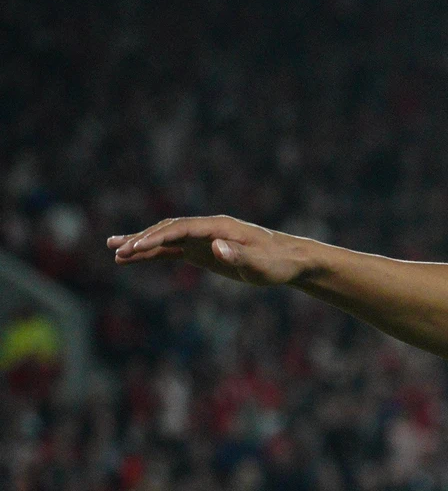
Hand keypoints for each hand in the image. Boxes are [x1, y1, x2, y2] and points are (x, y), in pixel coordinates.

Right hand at [109, 215, 307, 285]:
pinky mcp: (203, 251)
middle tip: (117, 250)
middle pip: (168, 230)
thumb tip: (217, 246)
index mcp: (220, 227)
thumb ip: (240, 254)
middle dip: (142, 239)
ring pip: (166, 239)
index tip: (137, 247)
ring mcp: (203, 239)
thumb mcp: (261, 263)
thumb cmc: (278, 262)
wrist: (290, 260)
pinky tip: (133, 259)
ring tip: (114, 251)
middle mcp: (208, 229)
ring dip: (141, 245)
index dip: (158, 237)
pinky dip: (153, 254)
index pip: (182, 229)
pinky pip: (172, 251)